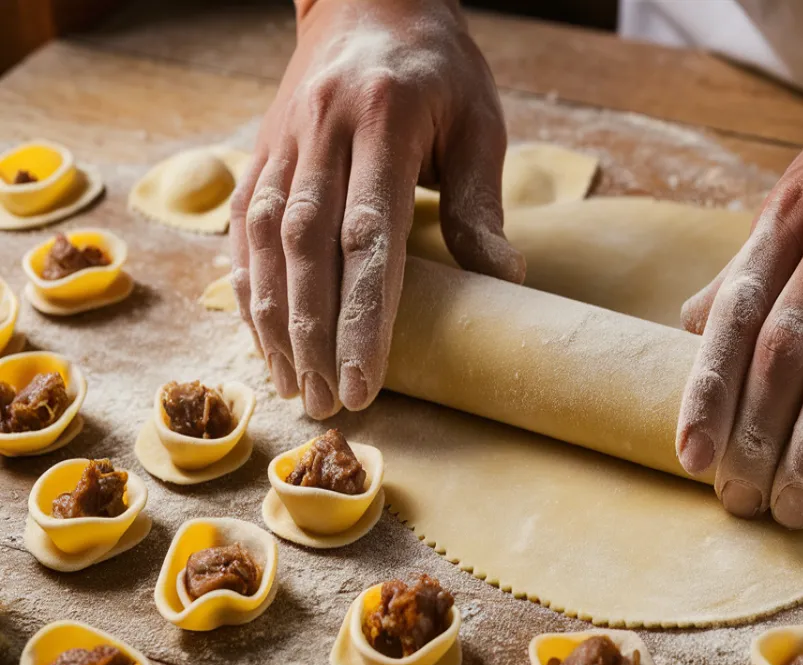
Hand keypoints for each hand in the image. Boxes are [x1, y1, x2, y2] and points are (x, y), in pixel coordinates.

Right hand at [231, 0, 522, 417]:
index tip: (366, 381)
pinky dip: (249, 284)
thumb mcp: (478, 121)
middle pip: (308, 248)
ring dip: (274, 321)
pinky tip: (261, 334)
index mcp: (385, 122)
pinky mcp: (261, 150)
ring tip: (292, 385)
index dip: (364, 317)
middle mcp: (323, 131)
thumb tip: (505, 279)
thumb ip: (480, 203)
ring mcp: (283, 140)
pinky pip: (243, 225)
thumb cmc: (439, 68)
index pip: (369, 236)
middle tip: (326, 403)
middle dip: (314, 334)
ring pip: (264, 240)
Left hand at [675, 75, 802, 527]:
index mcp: (782, 227)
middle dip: (757, 434)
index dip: (708, 393)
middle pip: (783, 352)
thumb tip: (689, 328)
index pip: (733, 321)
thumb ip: (746, 270)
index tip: (692, 458)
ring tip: (796, 505)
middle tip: (743, 501)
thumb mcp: (793, 201)